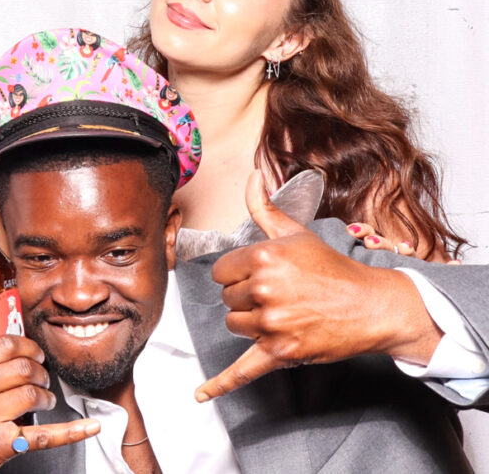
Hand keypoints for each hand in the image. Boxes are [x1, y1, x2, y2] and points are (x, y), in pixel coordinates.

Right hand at [0, 335, 99, 473]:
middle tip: (42, 379)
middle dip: (40, 372)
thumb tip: (12, 349)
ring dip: (47, 397)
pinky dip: (71, 432)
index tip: (36, 352)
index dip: (28, 346)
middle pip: (23, 368)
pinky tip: (89, 427)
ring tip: (44, 401)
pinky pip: (42, 434)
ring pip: (33, 394)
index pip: (4, 344)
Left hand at [194, 171, 442, 402]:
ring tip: (281, 313)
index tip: (261, 275)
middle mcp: (264, 290)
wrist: (370, 305)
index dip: (239, 274)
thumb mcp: (295, 232)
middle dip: (247, 297)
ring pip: (234, 325)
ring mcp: (273, 323)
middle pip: (227, 299)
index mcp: (262, 258)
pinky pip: (243, 370)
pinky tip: (201, 394)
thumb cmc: (330, 267)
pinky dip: (220, 384)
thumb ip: (264, 208)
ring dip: (250, 322)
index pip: (222, 272)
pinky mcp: (281, 352)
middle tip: (279, 294)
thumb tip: (251, 177)